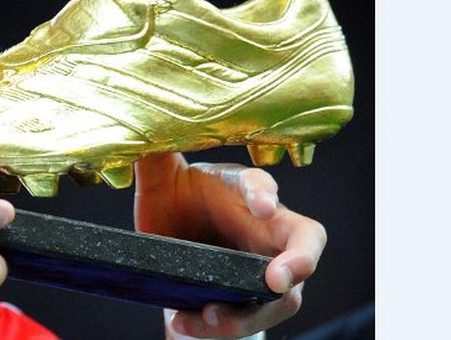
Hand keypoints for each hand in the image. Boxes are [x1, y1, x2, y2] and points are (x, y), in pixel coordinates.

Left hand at [134, 153, 325, 338]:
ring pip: (280, 297)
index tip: (263, 202)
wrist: (169, 241)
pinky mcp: (252, 301)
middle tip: (276, 280)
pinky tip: (183, 324)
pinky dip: (218, 328)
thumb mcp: (160, 181)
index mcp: (242, 190)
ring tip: (208, 315)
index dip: (265, 192)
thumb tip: (146, 130)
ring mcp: (266, 268)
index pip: (262, 185)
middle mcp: (265, 228)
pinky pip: (247, 320)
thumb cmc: (176, 202)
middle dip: (299, 261)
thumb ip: (156, 159)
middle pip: (304, 242)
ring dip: (248, 311)